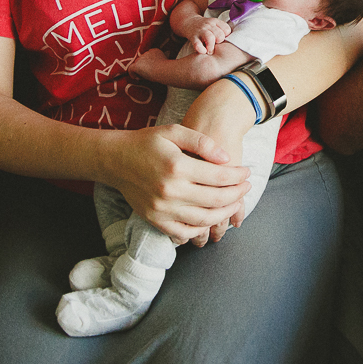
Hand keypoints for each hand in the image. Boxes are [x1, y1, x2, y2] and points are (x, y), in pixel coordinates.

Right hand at [98, 122, 249, 245]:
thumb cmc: (147, 143)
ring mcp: (162, 209)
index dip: (238, 176)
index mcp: (177, 167)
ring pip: (204, 219)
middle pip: (216, 200)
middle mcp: (170, 191)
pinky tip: (211, 217)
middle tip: (246, 187)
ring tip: (235, 202)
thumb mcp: (174, 131)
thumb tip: (227, 158)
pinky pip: (184, 232)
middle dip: (237, 194)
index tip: (247, 172)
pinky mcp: (155, 220)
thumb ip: (202, 142)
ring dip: (224, 213)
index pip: (220, 177)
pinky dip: (201, 228)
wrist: (115, 160)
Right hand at [180, 15, 231, 54]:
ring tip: (210, 51)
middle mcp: (209, 25)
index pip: (227, 30)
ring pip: (210, 38)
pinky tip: (203, 52)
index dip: (226, 36)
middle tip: (216, 44)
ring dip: (211, 47)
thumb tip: (233, 42)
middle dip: (219, 42)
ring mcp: (201, 31)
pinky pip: (197, 44)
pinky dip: (201, 49)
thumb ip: (223, 30)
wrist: (189, 22)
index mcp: (216, 22)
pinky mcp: (193, 37)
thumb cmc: (206, 28)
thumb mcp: (215, 24)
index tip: (222, 39)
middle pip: (219, 35)